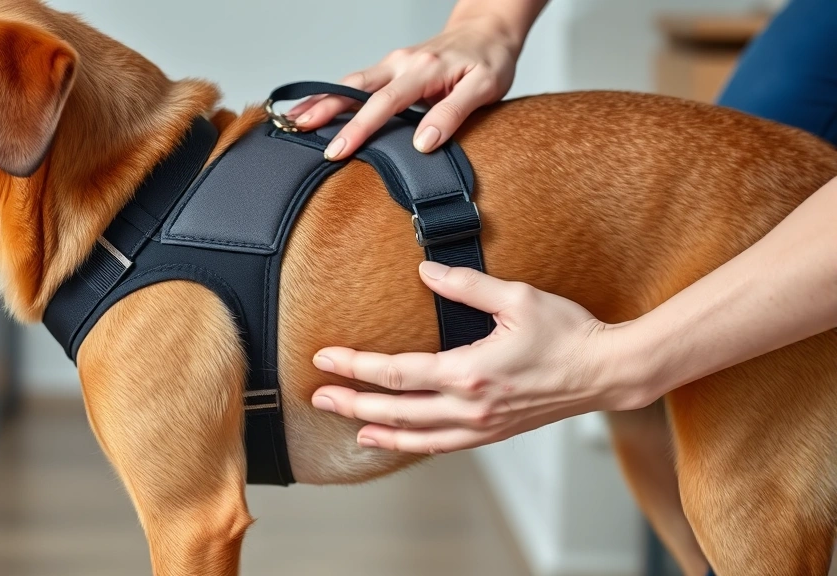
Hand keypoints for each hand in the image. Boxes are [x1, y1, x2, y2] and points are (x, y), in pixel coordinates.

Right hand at [286, 15, 519, 159]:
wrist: (487, 31)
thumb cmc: (489, 60)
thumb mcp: (484, 88)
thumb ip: (453, 113)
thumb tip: (423, 142)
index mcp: (423, 69)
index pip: (384, 103)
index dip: (360, 128)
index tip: (339, 150)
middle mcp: (401, 63)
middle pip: (353, 87)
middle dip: (323, 108)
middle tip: (297, 128)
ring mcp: (393, 64)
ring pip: (349, 82)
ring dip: (321, 100)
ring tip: (294, 120)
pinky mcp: (391, 68)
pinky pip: (357, 82)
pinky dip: (334, 95)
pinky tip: (317, 109)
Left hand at [311, 262, 647, 453]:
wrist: (607, 372)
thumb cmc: (568, 334)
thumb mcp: (516, 298)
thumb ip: (466, 285)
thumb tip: (426, 270)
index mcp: (470, 372)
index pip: (397, 372)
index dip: (355, 366)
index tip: (325, 358)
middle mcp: (471, 406)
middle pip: (395, 410)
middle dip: (351, 401)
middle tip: (318, 394)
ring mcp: (482, 426)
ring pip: (415, 436)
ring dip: (376, 428)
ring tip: (345, 422)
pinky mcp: (493, 433)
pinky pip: (441, 446)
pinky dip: (410, 446)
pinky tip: (392, 439)